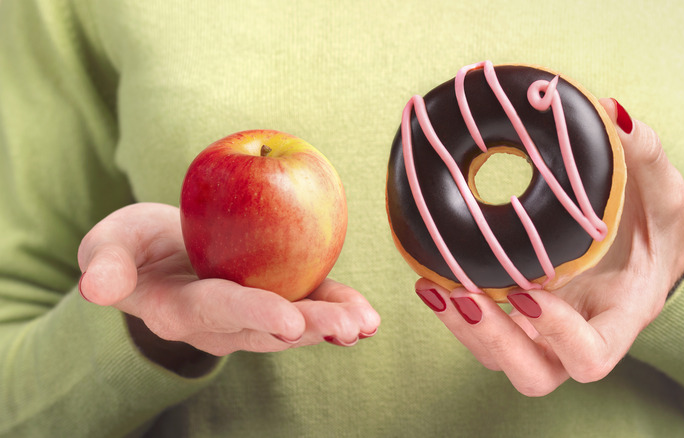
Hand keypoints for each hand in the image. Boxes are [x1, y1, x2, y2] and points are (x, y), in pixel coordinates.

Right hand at [77, 203, 379, 363]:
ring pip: (295, 325)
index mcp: (181, 310)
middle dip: (310, 328)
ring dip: (332, 325)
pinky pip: (308, 304)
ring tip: (366, 324)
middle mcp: (221, 324)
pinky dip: (336, 307)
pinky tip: (366, 314)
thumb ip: (106, 263)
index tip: (288, 320)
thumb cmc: (134, 248)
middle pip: (268, 327)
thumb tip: (95, 287)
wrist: (161, 255)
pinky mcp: (276, 298)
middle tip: (348, 328)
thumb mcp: (109, 245)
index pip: (220, 310)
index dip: (254, 313)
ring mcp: (252, 317)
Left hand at [415, 98, 683, 395]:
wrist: (646, 246)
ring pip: (498, 358)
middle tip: (464, 295)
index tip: (530, 290)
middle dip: (494, 340)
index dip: (559, 336)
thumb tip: (611, 110)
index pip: (592, 356)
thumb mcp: (664, 189)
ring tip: (432, 286)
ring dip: (463, 329)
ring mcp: (545, 333)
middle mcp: (579, 334)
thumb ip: (644, 154)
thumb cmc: (657, 222)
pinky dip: (455, 311)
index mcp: (620, 316)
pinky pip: (483, 331)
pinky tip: (428, 277)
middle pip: (534, 373)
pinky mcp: (520, 319)